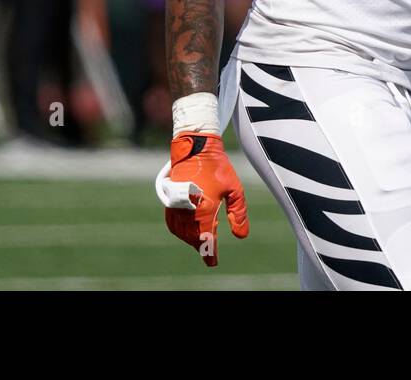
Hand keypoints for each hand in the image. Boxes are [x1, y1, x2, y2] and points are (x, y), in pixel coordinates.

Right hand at [157, 132, 248, 266]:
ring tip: (200, 242)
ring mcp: (176, 204)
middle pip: (193, 237)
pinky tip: (186, 230)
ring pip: (181, 231)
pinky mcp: (170, 199)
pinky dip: (178, 230)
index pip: (206, 239)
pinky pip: (172, 222)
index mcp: (205, 208)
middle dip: (201, 246)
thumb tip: (240, 236)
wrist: (197, 147)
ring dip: (189, 239)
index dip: (209, 253)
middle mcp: (188, 209)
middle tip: (209, 251)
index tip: (212, 262)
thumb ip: (238, 214)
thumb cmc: (218, 167)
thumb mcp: (235, 189)